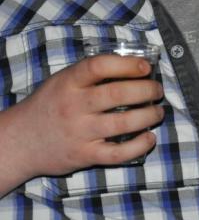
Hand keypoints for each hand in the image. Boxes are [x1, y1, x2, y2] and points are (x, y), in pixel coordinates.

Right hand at [0, 55, 163, 195]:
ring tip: (158, 112)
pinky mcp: (84, 155)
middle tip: (157, 90)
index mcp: (69, 82)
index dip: (126, 64)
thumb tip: (135, 64)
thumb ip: (92, 73)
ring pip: (122, 123)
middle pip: (116, 94)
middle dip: (146, 90)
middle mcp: (73, 106)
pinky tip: (149, 138)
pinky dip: (138, 146)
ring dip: (148, 116)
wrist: (19, 142)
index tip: (145, 66)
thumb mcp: (63, 80)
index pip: (99, 66)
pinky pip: (116, 153)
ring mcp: (79, 132)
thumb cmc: (50, 104)